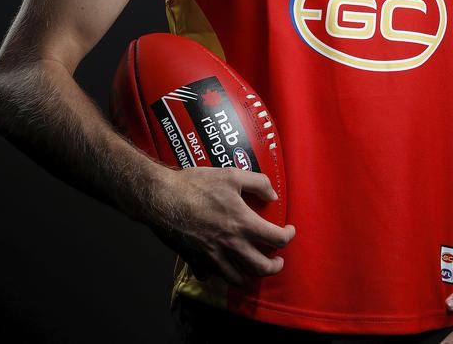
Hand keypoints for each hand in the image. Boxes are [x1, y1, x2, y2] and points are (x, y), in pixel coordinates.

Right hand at [144, 164, 295, 287]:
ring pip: (237, 279)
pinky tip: (221, 266)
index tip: (290, 230)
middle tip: (277, 260)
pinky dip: (219, 275)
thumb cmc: (196, 184)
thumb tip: (273, 194)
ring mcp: (212, 256)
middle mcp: (230, 245)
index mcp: (242, 224)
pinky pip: (210, 276)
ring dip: (250, 276)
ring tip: (253, 267)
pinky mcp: (195, 260)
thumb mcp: (232, 174)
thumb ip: (257, 183)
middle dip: (274, 267)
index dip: (288, 236)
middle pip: (260, 268)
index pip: (276, 240)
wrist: (162, 197)